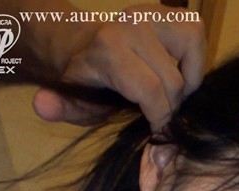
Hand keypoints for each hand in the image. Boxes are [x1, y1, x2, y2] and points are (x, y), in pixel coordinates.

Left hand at [33, 4, 205, 129]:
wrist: (85, 46)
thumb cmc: (86, 82)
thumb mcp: (71, 100)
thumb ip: (61, 107)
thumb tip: (42, 105)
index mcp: (109, 48)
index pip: (151, 90)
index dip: (160, 118)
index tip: (156, 131)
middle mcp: (133, 25)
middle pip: (174, 82)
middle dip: (171, 107)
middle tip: (158, 116)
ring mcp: (154, 14)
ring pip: (190, 60)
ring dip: (185, 85)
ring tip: (167, 95)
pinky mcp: (173, 12)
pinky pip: (196, 39)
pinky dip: (194, 63)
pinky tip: (177, 75)